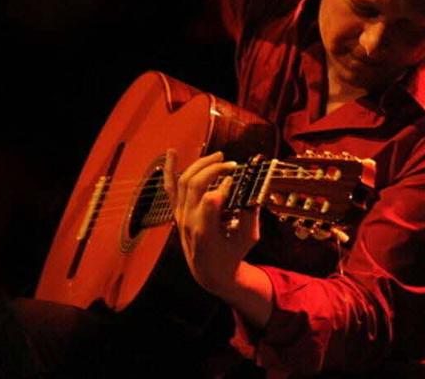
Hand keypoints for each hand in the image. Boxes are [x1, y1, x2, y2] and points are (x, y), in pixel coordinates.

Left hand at [162, 149, 260, 294]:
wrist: (208, 271)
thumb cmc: (231, 255)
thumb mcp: (248, 239)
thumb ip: (251, 215)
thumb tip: (255, 191)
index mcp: (205, 232)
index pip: (211, 199)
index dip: (226, 186)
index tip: (238, 181)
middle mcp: (188, 221)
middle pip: (196, 184)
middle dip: (215, 169)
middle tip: (232, 166)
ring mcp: (180, 215)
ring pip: (184, 181)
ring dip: (201, 164)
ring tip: (219, 157)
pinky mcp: (177, 211)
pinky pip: (170, 188)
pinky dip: (170, 168)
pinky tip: (172, 152)